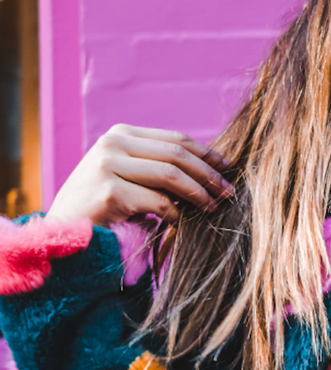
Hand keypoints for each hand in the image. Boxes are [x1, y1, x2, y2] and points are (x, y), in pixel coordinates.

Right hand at [46, 125, 233, 225]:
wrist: (62, 234)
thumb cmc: (102, 208)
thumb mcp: (129, 177)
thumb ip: (157, 166)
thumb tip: (211, 169)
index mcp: (120, 135)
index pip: (174, 139)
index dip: (206, 153)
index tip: (227, 168)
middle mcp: (112, 143)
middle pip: (176, 154)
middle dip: (208, 173)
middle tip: (228, 192)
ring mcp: (107, 165)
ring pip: (170, 175)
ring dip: (198, 193)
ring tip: (213, 207)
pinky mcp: (109, 191)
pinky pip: (158, 202)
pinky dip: (177, 214)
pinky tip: (184, 223)